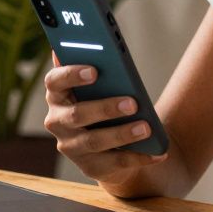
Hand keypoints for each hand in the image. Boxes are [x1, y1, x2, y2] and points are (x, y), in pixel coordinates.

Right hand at [42, 62, 167, 185]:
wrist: (108, 144)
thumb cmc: (103, 102)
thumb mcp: (100, 87)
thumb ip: (98, 68)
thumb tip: (98, 45)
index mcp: (57, 94)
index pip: (54, 82)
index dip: (71, 75)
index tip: (94, 71)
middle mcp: (57, 121)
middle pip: (76, 115)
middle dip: (105, 108)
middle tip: (132, 103)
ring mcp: (71, 147)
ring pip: (94, 141)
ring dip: (122, 134)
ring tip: (147, 128)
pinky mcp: (89, 166)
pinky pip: (114, 162)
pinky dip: (139, 157)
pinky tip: (158, 152)